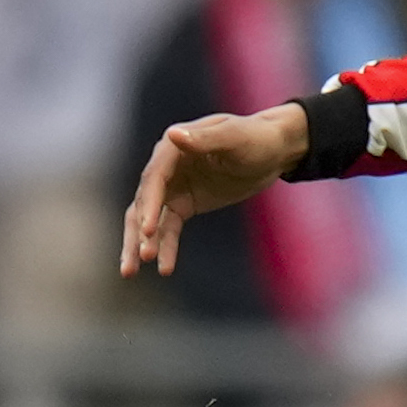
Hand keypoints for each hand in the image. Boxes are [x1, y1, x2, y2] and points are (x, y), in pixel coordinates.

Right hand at [120, 104, 306, 277]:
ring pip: (150, 219)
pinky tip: (165, 268)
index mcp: (172, 149)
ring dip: (141, 244)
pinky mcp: (184, 204)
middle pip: (144, 202)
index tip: (149, 229)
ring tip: (132, 271)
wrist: (273, 150)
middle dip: (139, 231)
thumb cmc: (256, 138)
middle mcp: (166, 167)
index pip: (154, 179)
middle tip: (138, 259)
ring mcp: (173, 187)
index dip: (150, 205)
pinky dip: (165, 247)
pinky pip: (169, 229)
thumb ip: (205, 139)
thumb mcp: (235, 138)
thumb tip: (172, 135)